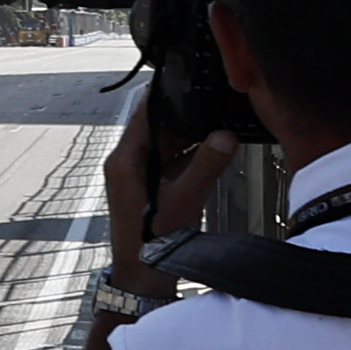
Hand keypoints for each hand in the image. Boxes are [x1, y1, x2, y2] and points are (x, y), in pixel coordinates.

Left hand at [103, 92, 238, 299]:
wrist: (142, 275)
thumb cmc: (151, 242)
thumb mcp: (183, 199)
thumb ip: (205, 165)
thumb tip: (225, 136)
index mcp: (125, 159)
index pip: (143, 114)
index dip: (162, 93)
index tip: (180, 74)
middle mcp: (126, 163)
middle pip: (155, 127)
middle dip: (182, 114)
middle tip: (209, 97)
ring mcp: (137, 175)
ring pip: (164, 144)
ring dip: (187, 135)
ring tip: (214, 119)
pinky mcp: (148, 187)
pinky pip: (169, 161)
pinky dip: (187, 154)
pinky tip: (209, 149)